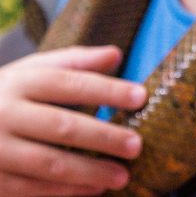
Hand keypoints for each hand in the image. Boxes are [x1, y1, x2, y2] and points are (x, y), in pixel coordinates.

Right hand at [0, 45, 146, 194]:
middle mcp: (6, 114)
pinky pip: (31, 188)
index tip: (141, 96)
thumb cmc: (7, 93)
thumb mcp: (33, 70)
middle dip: (103, 137)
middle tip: (137, 145)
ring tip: (122, 176)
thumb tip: (116, 54)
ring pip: (48, 163)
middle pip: (62, 126)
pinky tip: (94, 189)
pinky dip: (65, 191)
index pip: (71, 83)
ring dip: (88, 171)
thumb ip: (74, 61)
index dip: (107, 90)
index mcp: (21, 82)